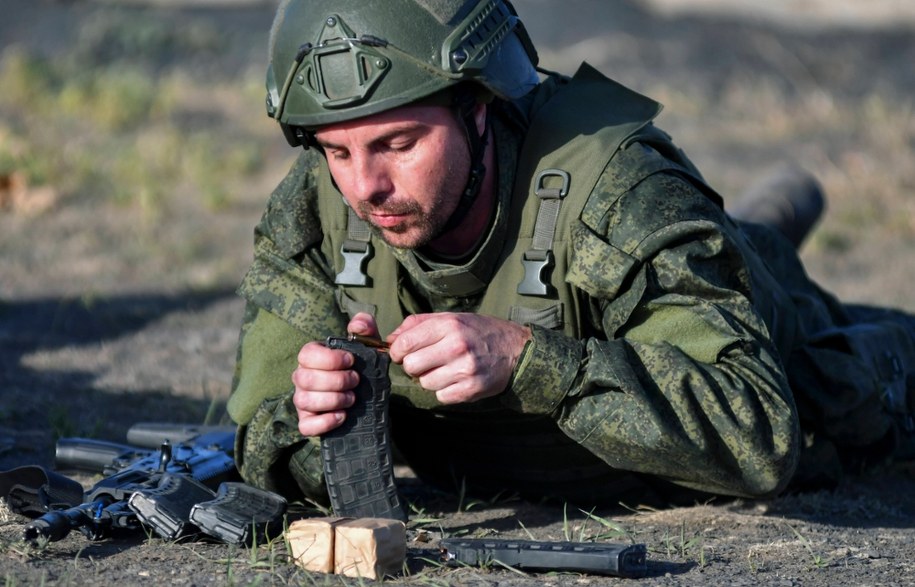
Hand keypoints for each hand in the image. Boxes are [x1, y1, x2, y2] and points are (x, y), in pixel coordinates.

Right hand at [291, 313, 379, 436]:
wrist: (364, 393)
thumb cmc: (359, 365)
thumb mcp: (366, 343)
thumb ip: (364, 327)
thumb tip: (357, 325)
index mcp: (311, 357)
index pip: (307, 355)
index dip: (330, 359)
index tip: (351, 361)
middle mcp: (302, 378)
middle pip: (306, 379)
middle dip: (336, 381)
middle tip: (356, 381)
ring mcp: (303, 400)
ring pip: (304, 401)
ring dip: (332, 400)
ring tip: (352, 399)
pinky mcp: (308, 421)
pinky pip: (306, 426)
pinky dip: (325, 422)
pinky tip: (343, 416)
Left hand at [386, 313, 530, 403]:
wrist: (516, 350)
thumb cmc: (480, 332)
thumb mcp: (451, 318)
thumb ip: (418, 324)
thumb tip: (390, 339)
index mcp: (449, 325)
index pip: (405, 343)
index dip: (397, 351)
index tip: (401, 353)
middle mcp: (457, 346)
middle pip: (412, 366)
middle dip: (414, 365)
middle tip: (426, 361)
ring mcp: (465, 369)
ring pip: (425, 383)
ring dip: (430, 379)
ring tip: (446, 369)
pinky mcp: (471, 389)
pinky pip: (441, 396)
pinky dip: (445, 391)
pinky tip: (456, 379)